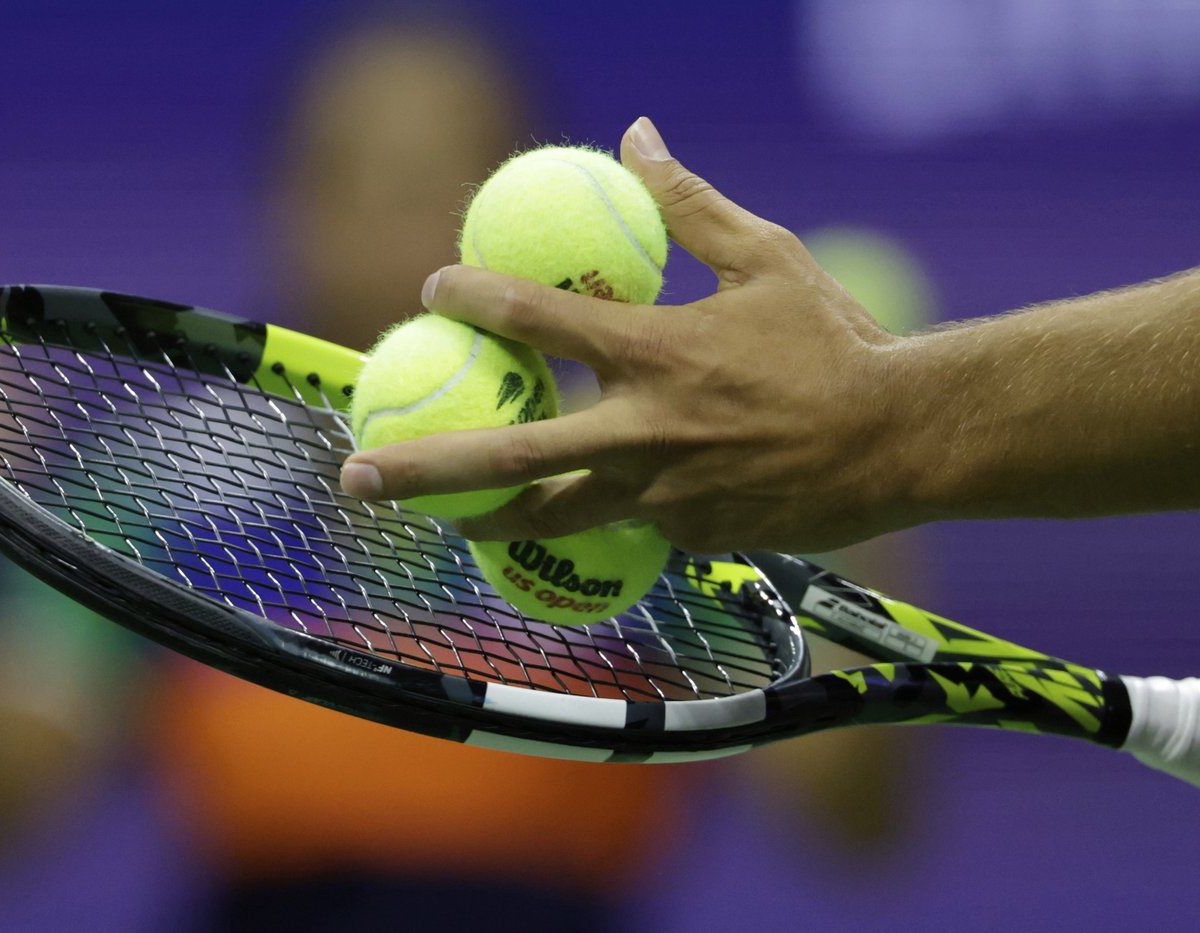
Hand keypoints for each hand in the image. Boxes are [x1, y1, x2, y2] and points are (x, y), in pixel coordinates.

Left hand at [341, 117, 914, 552]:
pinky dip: (598, 514)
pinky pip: (628, 526)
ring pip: (552, 519)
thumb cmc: (837, 341)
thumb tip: (635, 135)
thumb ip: (689, 202)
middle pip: (510, 457)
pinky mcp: (690, 537)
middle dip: (424, 469)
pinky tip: (569, 513)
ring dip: (482, 521)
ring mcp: (664, 495)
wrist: (906, 440)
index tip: (431, 289)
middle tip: (355, 475)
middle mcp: (646, 431)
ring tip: (431, 522)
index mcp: (658, 352)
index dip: (476, 298)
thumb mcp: (768, 256)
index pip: (541, 320)